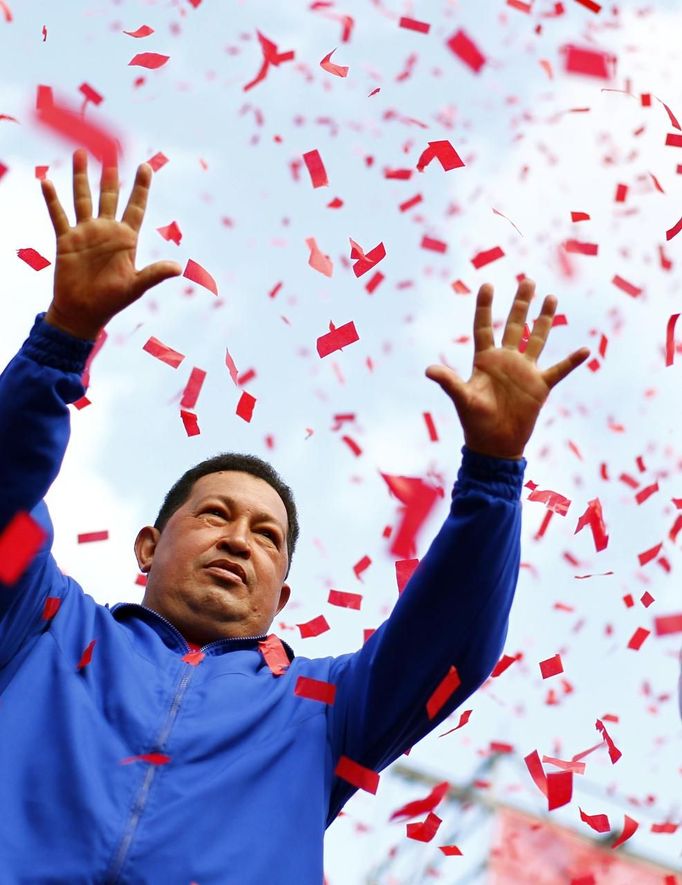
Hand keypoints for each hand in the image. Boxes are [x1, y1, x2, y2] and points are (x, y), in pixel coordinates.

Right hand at [41, 149, 181, 339]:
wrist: (83, 313)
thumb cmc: (111, 302)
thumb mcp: (135, 287)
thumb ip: (154, 274)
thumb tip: (178, 268)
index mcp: (126, 239)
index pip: (136, 207)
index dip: (141, 187)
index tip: (145, 166)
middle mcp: (106, 231)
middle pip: (109, 196)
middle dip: (109, 174)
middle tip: (110, 150)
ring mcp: (86, 234)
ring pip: (83, 198)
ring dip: (81, 177)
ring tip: (80, 153)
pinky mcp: (66, 241)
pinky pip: (59, 216)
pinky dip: (52, 200)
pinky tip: (47, 182)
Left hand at [425, 279, 589, 459]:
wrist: (495, 445)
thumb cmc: (475, 422)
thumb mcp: (462, 399)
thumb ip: (449, 382)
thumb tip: (428, 370)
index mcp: (485, 360)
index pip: (484, 327)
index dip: (485, 307)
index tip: (487, 285)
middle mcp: (506, 360)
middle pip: (515, 325)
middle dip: (521, 303)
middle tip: (528, 280)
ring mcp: (525, 371)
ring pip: (537, 339)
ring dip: (545, 319)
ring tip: (551, 297)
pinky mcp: (540, 386)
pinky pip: (559, 370)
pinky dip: (572, 361)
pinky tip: (585, 349)